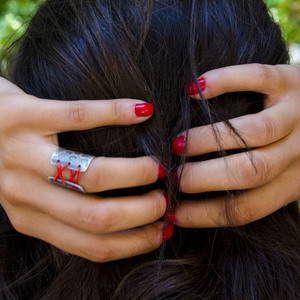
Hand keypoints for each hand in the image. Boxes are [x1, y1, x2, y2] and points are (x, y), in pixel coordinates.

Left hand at [0, 77, 165, 261]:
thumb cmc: (8, 159)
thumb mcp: (31, 194)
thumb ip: (64, 210)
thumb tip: (122, 221)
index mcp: (31, 218)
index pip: (92, 244)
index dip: (135, 241)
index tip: (162, 229)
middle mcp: (24, 193)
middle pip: (97, 215)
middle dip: (143, 211)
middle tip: (165, 198)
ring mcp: (22, 153)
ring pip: (93, 175)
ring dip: (136, 173)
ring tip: (158, 166)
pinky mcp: (25, 115)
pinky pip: (80, 116)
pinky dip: (118, 114)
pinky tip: (144, 111)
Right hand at [174, 64, 299, 226]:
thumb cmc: (295, 147)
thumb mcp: (284, 175)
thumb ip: (252, 187)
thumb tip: (196, 202)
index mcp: (294, 182)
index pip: (248, 208)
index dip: (206, 214)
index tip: (174, 213)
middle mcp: (299, 151)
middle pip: (249, 172)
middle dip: (202, 179)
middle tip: (172, 176)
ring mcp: (296, 112)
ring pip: (253, 131)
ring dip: (207, 139)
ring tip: (178, 143)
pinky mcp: (290, 79)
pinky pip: (257, 77)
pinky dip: (224, 81)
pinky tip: (194, 89)